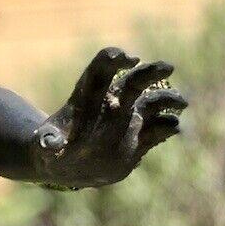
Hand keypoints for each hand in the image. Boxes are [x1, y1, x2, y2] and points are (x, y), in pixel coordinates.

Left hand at [34, 47, 184, 188]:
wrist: (67, 167)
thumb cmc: (52, 150)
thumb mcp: (43, 146)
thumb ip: (47, 143)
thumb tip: (48, 144)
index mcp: (90, 95)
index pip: (104, 66)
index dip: (116, 58)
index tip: (128, 60)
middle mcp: (114, 103)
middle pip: (136, 79)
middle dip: (152, 71)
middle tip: (168, 68)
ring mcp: (130, 120)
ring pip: (154, 103)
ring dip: (169, 100)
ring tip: (181, 104)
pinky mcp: (141, 140)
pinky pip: (159, 130)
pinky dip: (168, 128)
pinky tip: (173, 129)